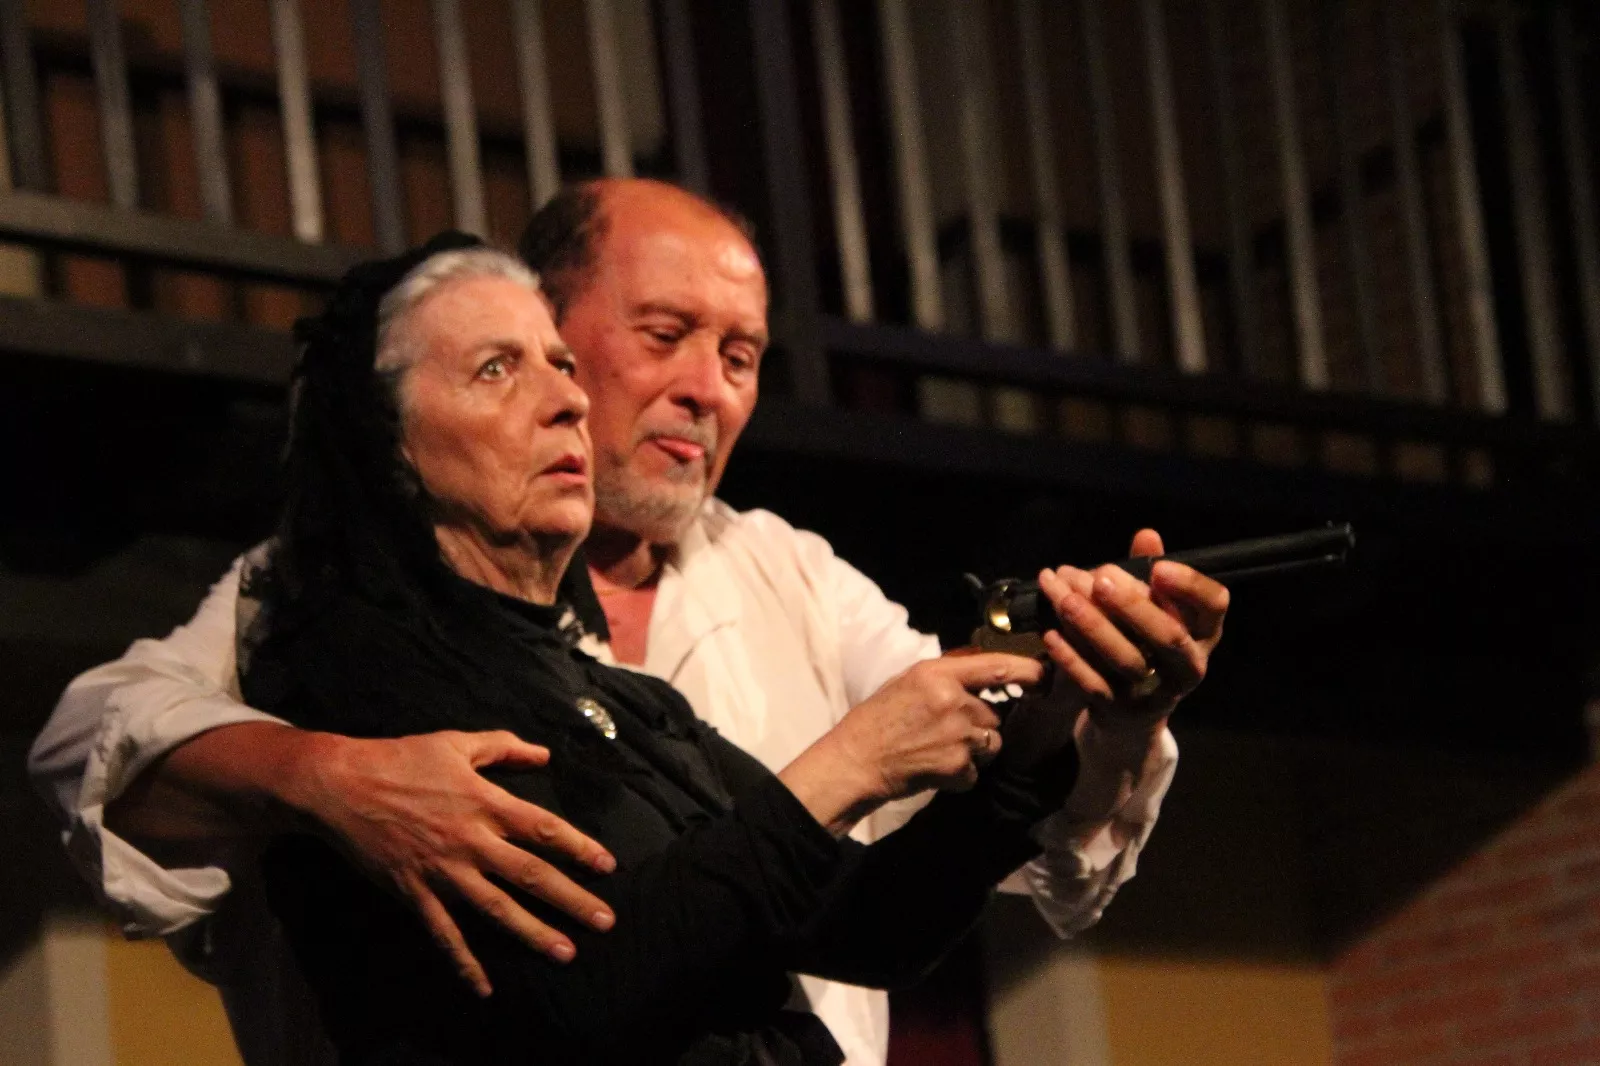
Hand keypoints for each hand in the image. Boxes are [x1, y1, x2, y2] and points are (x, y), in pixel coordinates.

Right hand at [283, 729, 617, 996]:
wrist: (341, 785)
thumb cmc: (401, 759)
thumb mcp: (457, 743)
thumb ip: (503, 747)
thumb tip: (544, 755)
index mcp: (486, 803)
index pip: (543, 829)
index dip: (579, 847)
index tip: (607, 866)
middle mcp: (471, 841)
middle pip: (531, 874)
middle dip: (572, 899)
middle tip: (605, 921)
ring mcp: (444, 871)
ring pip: (497, 908)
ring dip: (533, 932)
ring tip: (565, 952)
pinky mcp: (415, 893)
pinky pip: (444, 934)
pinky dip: (464, 962)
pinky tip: (484, 987)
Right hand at [780, 653, 1043, 835]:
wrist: (856, 761)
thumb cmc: (877, 718)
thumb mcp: (907, 680)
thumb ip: (947, 673)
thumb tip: (984, 666)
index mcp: (938, 674)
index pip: (996, 666)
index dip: (1028, 671)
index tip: (1045, 675)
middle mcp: (953, 701)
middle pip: (994, 714)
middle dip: (980, 725)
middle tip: (947, 730)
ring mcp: (958, 737)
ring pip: (991, 743)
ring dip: (973, 749)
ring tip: (938, 748)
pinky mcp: (958, 768)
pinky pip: (976, 770)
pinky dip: (960, 774)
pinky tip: (933, 767)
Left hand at [1036, 528, 1228, 725]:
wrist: (1134, 712)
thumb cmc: (1147, 641)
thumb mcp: (1156, 608)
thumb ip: (1149, 571)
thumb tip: (1146, 535)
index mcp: (1204, 632)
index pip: (1214, 604)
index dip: (1190, 585)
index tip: (1158, 569)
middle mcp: (1188, 664)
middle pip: (1168, 636)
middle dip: (1132, 605)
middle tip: (1100, 578)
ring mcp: (1155, 691)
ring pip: (1127, 659)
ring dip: (1093, 626)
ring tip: (1065, 599)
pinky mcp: (1121, 709)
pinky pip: (1095, 684)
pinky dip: (1072, 659)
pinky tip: (1051, 634)